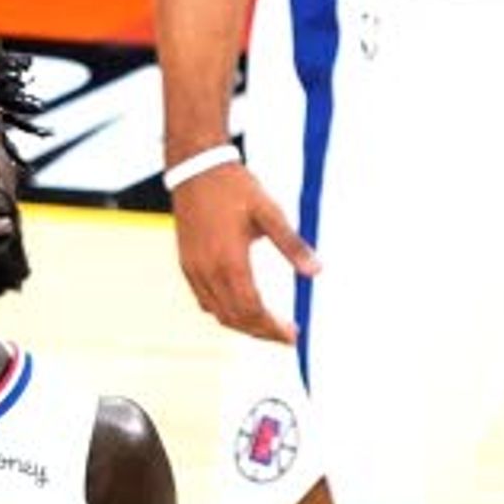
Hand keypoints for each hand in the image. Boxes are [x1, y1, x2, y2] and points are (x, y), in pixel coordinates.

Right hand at [172, 162, 312, 347]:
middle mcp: (208, 271)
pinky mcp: (187, 263)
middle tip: (286, 335)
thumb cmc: (234, 186)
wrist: (196, 167)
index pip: (253, 310)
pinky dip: (224, 312)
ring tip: (267, 326)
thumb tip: (316, 271)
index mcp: (231, 261)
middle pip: (235, 318)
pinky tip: (240, 307)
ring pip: (218, 313)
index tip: (293, 335)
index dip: (273, 328)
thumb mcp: (269, 212)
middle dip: (262, 332)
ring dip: (243, 325)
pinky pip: (205, 300)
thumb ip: (292, 245)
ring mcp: (194, 269)